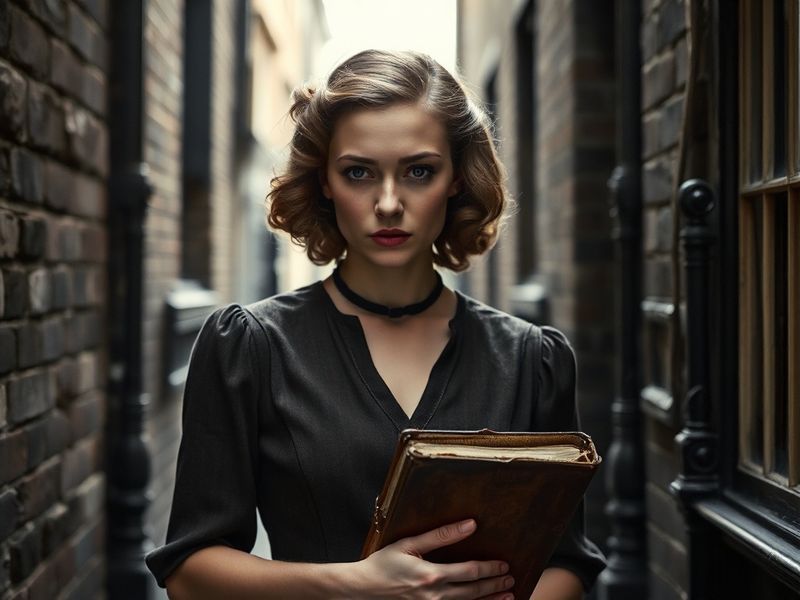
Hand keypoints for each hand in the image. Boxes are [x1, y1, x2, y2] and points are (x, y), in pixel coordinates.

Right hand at [352, 519, 515, 598]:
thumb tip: (469, 524)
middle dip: (495, 585)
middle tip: (511, 579)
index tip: (503, 564)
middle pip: (473, 591)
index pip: (470, 572)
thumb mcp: (410, 544)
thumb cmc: (383, 564)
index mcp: (431, 576)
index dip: (489, 568)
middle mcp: (434, 596)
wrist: (362, 590)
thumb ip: (441, 535)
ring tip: (508, 596)